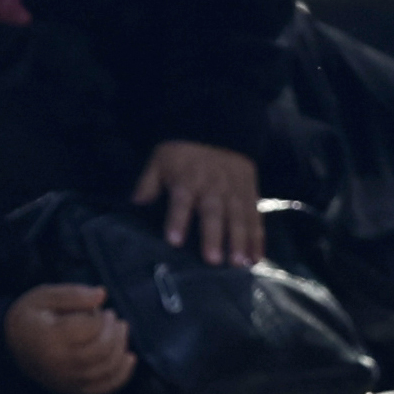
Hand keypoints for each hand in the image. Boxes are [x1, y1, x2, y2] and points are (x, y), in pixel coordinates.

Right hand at [4, 283, 136, 393]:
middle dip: (115, 331)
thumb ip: (73, 294)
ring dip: (121, 347)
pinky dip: (121, 375)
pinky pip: (102, 389)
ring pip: (106, 369)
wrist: (12, 346)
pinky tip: (129, 358)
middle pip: (101, 350)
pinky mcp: (72, 390)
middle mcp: (58, 364)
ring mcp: (66, 381)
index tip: (100, 307)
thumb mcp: (44, 295)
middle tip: (113, 316)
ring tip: (120, 329)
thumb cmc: (31, 316)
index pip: (90, 329)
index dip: (102, 317)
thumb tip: (102, 295)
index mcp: (50, 338)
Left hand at [133, 139, 262, 268]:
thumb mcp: (161, 160)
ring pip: (238, 216)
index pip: (182, 200)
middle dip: (214, 236)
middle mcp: (213, 186)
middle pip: (214, 212)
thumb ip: (148, 184)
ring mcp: (235, 190)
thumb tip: (136, 205)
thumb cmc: (184, 154)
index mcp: (188, 179)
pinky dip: (257, 238)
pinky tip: (256, 258)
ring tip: (239, 263)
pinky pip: (255, 217)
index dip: (177, 219)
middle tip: (213, 260)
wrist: (219, 129)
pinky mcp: (250, 194)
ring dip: (240, 240)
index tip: (174, 241)